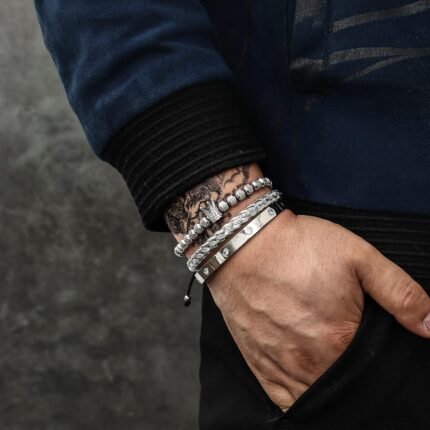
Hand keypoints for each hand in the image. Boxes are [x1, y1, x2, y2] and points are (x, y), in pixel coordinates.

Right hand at [207, 209, 429, 409]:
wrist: (243, 242)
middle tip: (348, 353)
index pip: (372, 374)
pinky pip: (283, 399)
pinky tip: (307, 384)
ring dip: (327, 390)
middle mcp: (309, 362)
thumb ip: (401, 293)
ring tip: (330, 367)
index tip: (369, 349)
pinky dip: (299, 399)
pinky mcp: (257, 362)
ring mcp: (279, 366)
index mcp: (339, 341)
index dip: (376, 363)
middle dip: (353, 378)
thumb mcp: (358, 256)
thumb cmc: (298, 247)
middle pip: (343, 388)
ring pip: (314, 398)